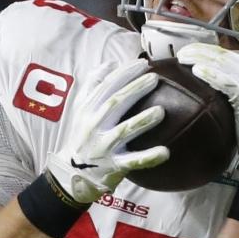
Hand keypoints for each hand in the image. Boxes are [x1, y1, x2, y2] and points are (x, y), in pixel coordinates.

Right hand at [46, 58, 168, 203]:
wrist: (73, 174)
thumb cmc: (82, 137)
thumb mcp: (81, 109)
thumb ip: (94, 85)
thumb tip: (111, 63)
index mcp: (88, 110)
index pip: (106, 86)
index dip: (125, 73)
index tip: (143, 63)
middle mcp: (94, 126)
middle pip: (115, 104)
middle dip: (135, 89)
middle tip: (154, 78)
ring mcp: (104, 147)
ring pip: (124, 131)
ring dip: (142, 121)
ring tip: (161, 111)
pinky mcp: (114, 166)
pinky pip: (133, 161)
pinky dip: (149, 157)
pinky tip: (165, 152)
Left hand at [176, 42, 238, 177]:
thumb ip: (230, 90)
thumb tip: (204, 80)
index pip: (228, 55)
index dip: (207, 50)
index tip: (188, 51)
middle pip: (224, 55)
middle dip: (201, 51)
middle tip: (181, 52)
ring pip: (224, 64)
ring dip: (201, 58)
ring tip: (184, 58)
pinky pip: (227, 81)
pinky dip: (211, 74)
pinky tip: (196, 71)